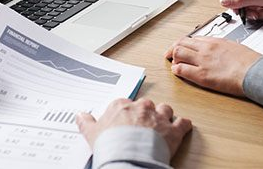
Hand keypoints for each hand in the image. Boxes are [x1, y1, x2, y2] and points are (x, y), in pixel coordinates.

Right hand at [76, 98, 191, 156]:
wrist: (128, 157)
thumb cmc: (110, 145)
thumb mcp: (92, 134)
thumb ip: (86, 122)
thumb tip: (80, 115)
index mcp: (122, 105)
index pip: (126, 103)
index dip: (127, 113)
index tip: (127, 120)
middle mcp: (142, 107)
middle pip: (147, 105)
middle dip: (146, 113)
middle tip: (143, 125)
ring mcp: (158, 117)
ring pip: (165, 109)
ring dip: (164, 116)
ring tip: (162, 124)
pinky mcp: (173, 130)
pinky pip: (183, 123)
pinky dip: (183, 125)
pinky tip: (183, 126)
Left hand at [165, 37, 260, 95]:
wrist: (256, 71)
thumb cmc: (250, 61)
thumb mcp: (234, 46)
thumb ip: (221, 47)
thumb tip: (217, 49)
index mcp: (214, 41)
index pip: (191, 38)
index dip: (183, 43)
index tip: (182, 47)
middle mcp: (205, 48)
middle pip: (180, 43)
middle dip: (173, 48)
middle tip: (170, 54)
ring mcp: (202, 61)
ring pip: (177, 53)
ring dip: (173, 58)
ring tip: (174, 63)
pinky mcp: (202, 75)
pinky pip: (181, 69)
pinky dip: (176, 70)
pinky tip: (177, 71)